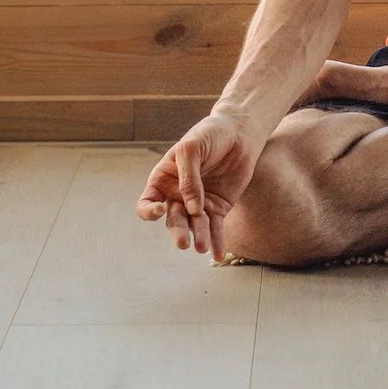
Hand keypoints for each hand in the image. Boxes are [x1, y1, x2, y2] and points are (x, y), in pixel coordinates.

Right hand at [136, 111, 258, 257]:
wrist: (239, 133)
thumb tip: (192, 208)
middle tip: (183, 242)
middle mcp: (177, 196)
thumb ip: (189, 176)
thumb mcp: (192, 147)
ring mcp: (197, 204)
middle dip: (177, 231)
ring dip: (198, 237)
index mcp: (163, 179)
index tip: (162, 209)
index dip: (149, 211)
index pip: (147, 202)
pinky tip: (218, 255)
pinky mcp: (217, 208)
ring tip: (203, 247)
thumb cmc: (210, 134)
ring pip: (194, 226)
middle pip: (172, 219)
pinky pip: (215, 228)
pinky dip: (217, 242)